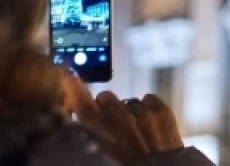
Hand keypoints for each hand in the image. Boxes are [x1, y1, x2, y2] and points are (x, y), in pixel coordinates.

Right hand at [61, 72, 185, 163]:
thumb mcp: (97, 155)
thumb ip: (88, 136)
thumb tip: (84, 125)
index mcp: (98, 130)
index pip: (79, 99)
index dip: (72, 84)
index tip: (66, 73)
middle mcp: (118, 117)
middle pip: (106, 98)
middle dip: (106, 109)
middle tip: (112, 129)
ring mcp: (142, 112)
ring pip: (128, 101)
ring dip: (128, 113)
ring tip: (134, 134)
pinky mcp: (162, 111)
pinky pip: (149, 99)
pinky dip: (147, 110)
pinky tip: (148, 127)